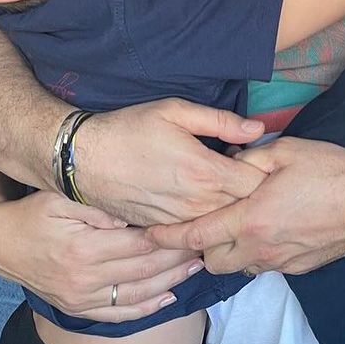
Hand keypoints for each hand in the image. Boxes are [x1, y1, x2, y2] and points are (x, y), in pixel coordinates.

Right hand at [0, 185, 204, 322]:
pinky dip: (147, 308)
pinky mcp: (78, 308)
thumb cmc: (33, 212)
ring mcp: (81, 297)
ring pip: (138, 294)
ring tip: (197, 267)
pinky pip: (119, 314)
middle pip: (146, 269)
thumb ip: (98, 205)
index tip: (196, 226)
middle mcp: (85, 277)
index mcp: (85, 246)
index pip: (141, 242)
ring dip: (172, 282)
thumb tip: (133, 213)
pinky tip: (168, 297)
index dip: (172, 236)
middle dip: (180, 258)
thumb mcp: (61, 197)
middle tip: (206, 245)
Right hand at [73, 98, 267, 224]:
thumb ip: (220, 121)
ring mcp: (180, 222)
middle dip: (248, 191)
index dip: (260, 170)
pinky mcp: (164, 231)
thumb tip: (257, 129)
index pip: (257, 184)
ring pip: (221, 224)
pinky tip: (194, 199)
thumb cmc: (130, 129)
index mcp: (205, 172)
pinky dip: (204, 219)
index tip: (249, 157)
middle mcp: (196, 204)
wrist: (84, 159)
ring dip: (226, 207)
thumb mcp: (175, 111)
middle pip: (244, 208)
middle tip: (234, 169)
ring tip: (213, 184)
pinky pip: (197, 232)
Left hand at [148, 137, 344, 274]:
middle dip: (200, 245)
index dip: (168, 236)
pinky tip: (266, 230)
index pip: (195, 235)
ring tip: (233, 225)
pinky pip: (262, 265)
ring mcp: (279, 261)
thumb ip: (247, 158)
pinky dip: (254, 252)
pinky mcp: (296, 268)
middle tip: (202, 221)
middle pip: (210, 260)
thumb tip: (225, 162)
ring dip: (228, 250)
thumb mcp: (285, 151)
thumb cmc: (331, 171)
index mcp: (251, 218)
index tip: (149, 233)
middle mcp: (260, 247)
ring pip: (236, 266)